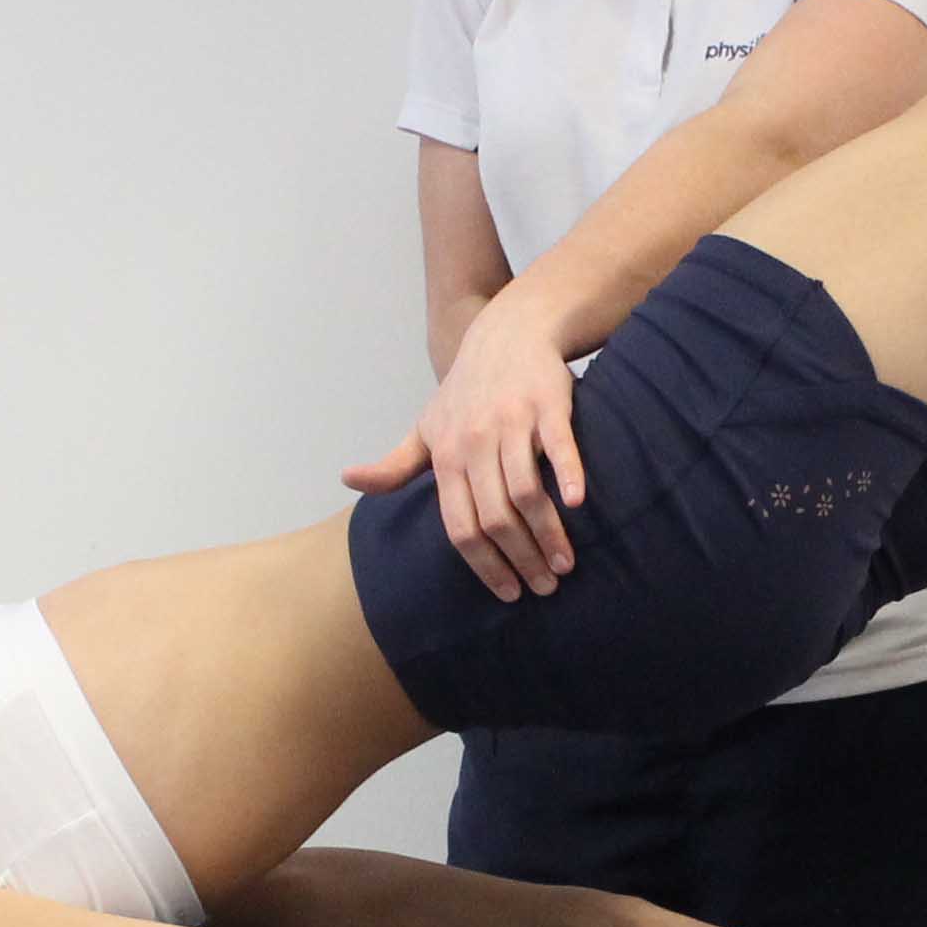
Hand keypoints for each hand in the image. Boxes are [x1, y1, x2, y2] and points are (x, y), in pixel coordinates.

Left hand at [341, 299, 586, 599]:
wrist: (508, 332)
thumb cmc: (467, 390)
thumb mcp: (427, 426)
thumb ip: (395, 465)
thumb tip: (348, 480)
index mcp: (447, 455)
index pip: (460, 525)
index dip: (484, 565)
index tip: (508, 594)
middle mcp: (475, 441)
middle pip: (495, 517)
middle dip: (521, 560)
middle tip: (544, 588)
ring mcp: (511, 422)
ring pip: (526, 492)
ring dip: (547, 534)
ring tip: (565, 564)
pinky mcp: (547, 405)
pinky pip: (558, 446)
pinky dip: (568, 475)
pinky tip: (578, 505)